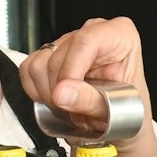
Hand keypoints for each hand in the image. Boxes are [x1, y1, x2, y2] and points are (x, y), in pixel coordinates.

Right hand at [19, 17, 154, 147]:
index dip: (70, 71)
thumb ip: (90, 101)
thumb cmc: (128, 113)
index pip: (85, 41)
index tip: (65, 97)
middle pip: (58, 56)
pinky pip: (28, 70)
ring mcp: (69, 42)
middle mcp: (93, 33)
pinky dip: (36, 92)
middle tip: (76, 113)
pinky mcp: (50, 54)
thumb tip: (62, 92)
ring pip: (39, 65)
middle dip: (60, 92)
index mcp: (120, 35)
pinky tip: (57, 101)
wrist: (120, 123)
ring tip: (70, 108)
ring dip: (49, 95)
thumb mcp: (116, 112)